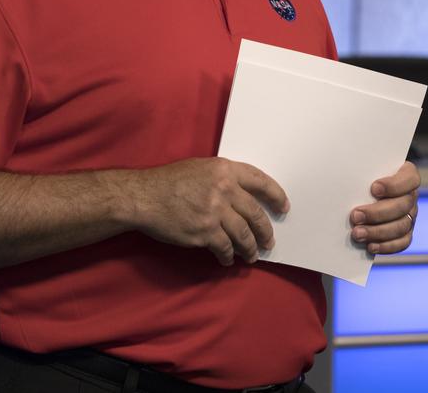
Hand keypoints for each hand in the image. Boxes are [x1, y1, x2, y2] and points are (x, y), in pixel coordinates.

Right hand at [128, 157, 288, 266]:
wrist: (144, 197)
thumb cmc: (169, 181)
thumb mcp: (200, 168)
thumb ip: (223, 178)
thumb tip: (243, 196)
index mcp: (224, 170)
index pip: (260, 181)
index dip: (276, 195)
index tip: (283, 207)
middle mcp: (224, 190)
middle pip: (256, 214)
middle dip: (266, 231)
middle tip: (269, 241)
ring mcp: (215, 213)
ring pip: (244, 235)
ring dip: (251, 248)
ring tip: (252, 255)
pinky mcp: (204, 233)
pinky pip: (225, 248)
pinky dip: (228, 256)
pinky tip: (228, 260)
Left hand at [350, 161, 419, 254]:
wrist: (361, 192)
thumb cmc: (361, 176)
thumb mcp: (362, 168)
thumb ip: (361, 170)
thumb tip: (345, 173)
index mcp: (406, 175)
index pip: (410, 179)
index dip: (394, 186)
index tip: (373, 189)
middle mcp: (410, 196)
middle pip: (403, 206)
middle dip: (377, 213)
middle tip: (355, 216)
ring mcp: (410, 215)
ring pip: (401, 226)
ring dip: (377, 232)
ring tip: (357, 233)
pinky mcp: (405, 232)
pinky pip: (402, 242)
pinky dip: (386, 246)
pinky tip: (370, 245)